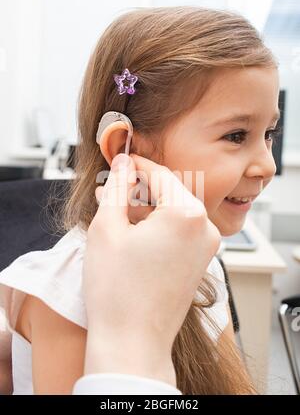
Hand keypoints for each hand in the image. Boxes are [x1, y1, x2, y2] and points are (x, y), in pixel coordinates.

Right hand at [82, 153, 220, 386]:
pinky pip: (180, 229)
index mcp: (187, 214)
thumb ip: (116, 187)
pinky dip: (157, 224)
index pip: (159, 173)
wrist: (133, 342)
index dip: (135, 164)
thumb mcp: (107, 228)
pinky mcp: (201, 261)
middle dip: (139, 187)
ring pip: (174, 210)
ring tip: (115, 211)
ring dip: (146, 206)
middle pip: (169, 190)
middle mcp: (205, 227)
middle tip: (110, 190)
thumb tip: (122, 163)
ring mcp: (207, 246)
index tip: (118, 161)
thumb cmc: (118, 291)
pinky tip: (133, 229)